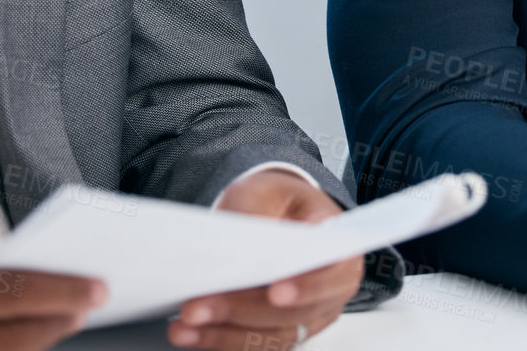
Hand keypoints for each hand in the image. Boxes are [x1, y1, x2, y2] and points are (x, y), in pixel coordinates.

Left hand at [167, 169, 363, 348]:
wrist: (273, 213)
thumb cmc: (276, 201)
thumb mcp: (266, 191)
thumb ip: (257, 212)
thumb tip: (246, 242)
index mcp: (340, 248)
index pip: (333, 273)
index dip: (307, 286)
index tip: (275, 290)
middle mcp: (331, 290)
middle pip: (295, 313)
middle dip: (243, 310)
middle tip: (199, 305)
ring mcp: (308, 317)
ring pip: (272, 337)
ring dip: (224, 334)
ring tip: (186, 323)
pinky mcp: (282, 332)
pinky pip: (256, 346)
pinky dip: (221, 341)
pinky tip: (191, 334)